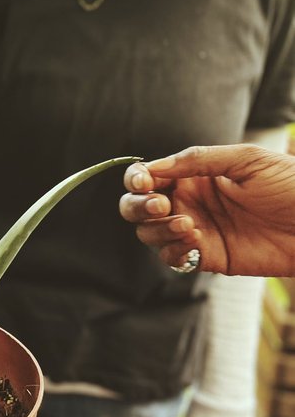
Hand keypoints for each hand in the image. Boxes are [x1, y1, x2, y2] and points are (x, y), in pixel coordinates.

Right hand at [119, 145, 294, 275]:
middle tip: (160, 205)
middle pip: (137, 206)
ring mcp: (195, 230)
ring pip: (150, 233)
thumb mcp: (246, 160)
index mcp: (194, 174)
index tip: (144, 182)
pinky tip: (194, 240)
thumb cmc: (289, 184)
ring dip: (158, 228)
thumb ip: (199, 159)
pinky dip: (173, 249)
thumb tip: (155, 166)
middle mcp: (189, 201)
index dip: (137, 178)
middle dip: (138, 205)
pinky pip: (173, 257)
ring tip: (189, 224)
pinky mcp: (207, 257)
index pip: (148, 175)